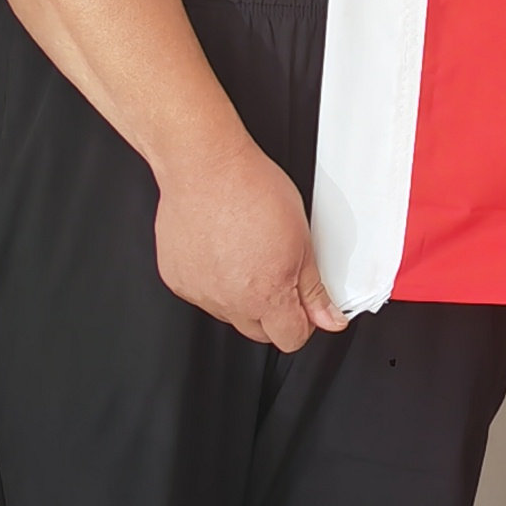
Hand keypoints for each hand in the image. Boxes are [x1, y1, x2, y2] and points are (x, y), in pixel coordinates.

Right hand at [153, 133, 346, 351]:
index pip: (291, 338)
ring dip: (241, 296)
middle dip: (274, 312)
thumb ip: (314, 288)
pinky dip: (212, 281)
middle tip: (277, 273)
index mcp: (265, 296)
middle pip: (260, 332)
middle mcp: (229, 302)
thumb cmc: (251, 191)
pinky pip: (202, 294)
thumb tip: (328, 319)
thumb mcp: (301, 239)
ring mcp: (199, 292)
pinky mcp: (177, 279)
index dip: (304, 321)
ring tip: (245, 254)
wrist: (205, 167)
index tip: (304, 303)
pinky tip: (220, 250)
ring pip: (229, 313)